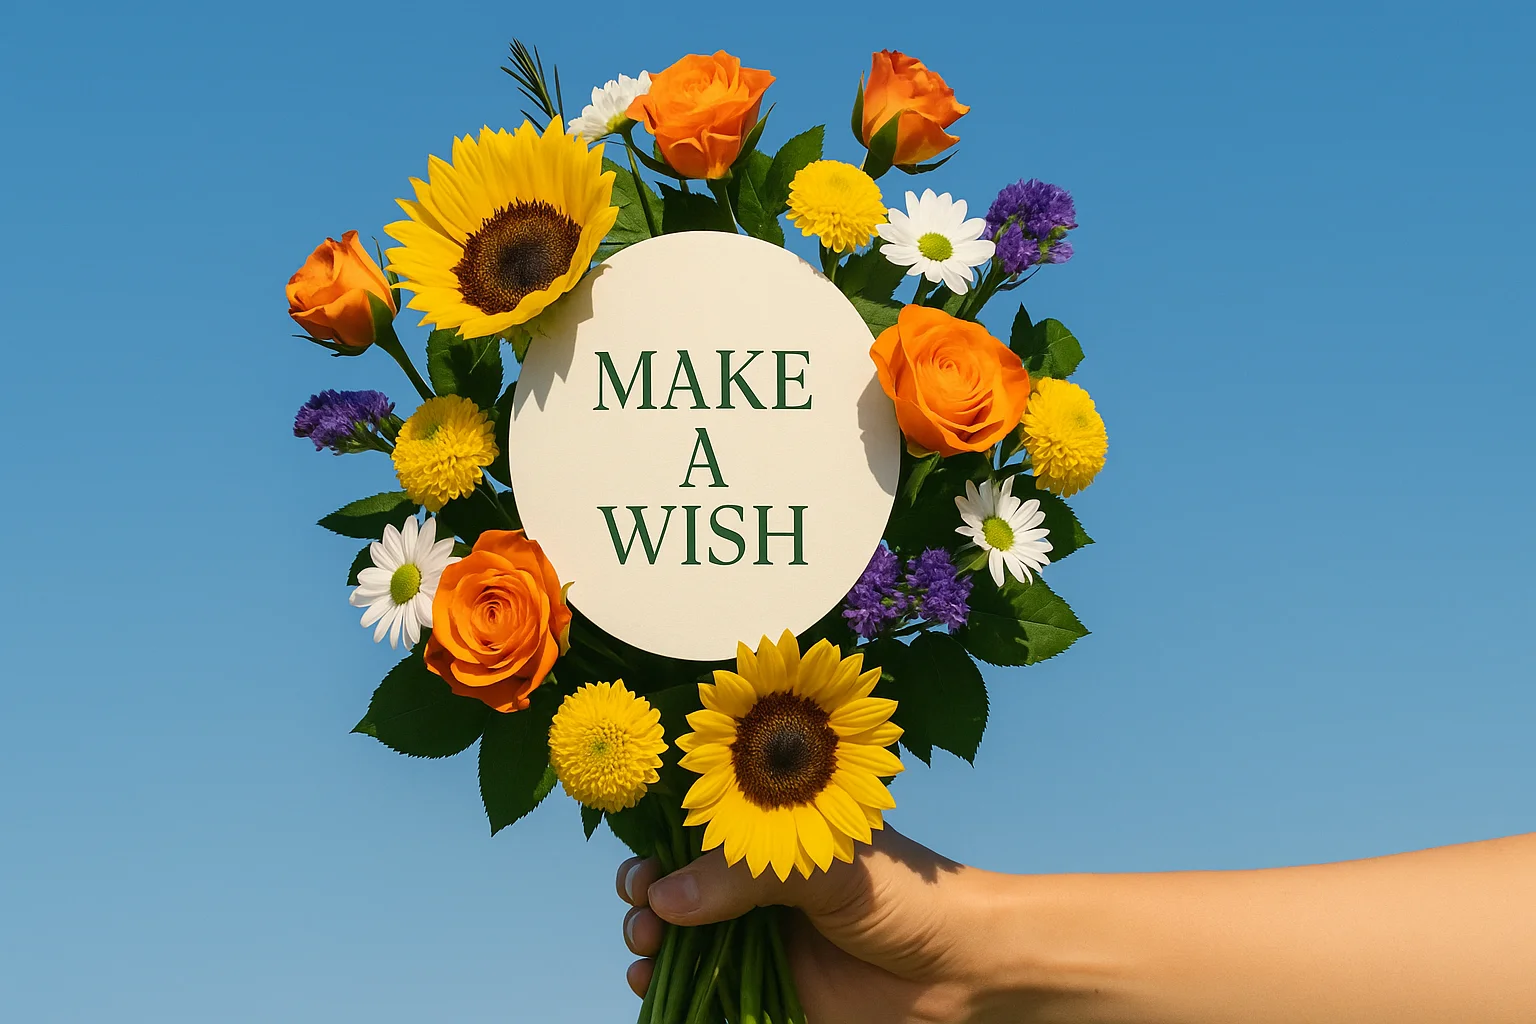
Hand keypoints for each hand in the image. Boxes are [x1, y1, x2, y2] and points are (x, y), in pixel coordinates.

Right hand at [615, 828, 1024, 1023]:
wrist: (964, 973)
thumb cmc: (906, 897)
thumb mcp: (827, 865)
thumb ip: (748, 876)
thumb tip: (665, 899)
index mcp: (776, 836)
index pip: (701, 825)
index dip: (662, 834)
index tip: (641, 849)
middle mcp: (760, 884)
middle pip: (678, 881)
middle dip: (646, 889)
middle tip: (643, 904)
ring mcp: (760, 938)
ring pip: (680, 935)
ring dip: (648, 937)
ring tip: (646, 944)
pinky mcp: (766, 989)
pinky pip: (702, 988)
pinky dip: (667, 986)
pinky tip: (650, 982)